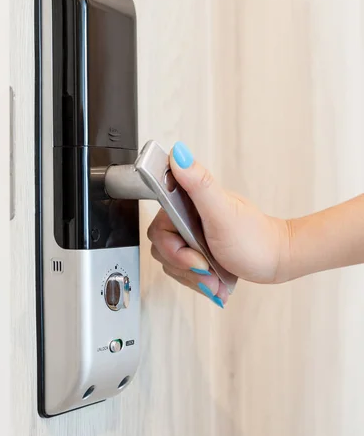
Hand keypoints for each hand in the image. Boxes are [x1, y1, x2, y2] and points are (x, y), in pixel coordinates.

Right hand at [147, 142, 289, 307]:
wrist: (276, 261)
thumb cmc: (255, 239)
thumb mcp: (223, 211)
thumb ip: (199, 183)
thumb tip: (178, 154)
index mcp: (188, 203)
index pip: (158, 230)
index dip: (172, 248)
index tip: (194, 256)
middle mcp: (187, 217)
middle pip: (163, 250)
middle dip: (186, 266)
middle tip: (207, 266)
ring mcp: (192, 236)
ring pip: (173, 264)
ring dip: (195, 277)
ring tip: (215, 276)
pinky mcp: (197, 252)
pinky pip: (184, 272)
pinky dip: (199, 281)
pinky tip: (215, 279)